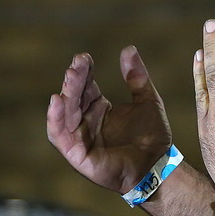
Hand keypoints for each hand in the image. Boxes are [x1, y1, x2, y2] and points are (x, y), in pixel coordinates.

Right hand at [47, 46, 171, 193]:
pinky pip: (60, 136)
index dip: (83, 72)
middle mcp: (86, 121)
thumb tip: (129, 48)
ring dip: (65, 95)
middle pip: (74, 97)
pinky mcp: (77, 154)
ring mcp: (80, 138)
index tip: (84, 57)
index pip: (86, 86)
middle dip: (74, 80)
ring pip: (65, 114)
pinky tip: (57, 101)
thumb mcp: (148, 101)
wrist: (158, 167)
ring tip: (70, 77)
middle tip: (77, 64)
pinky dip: (56, 119)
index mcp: (99, 108)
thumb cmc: (153, 137)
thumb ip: (138, 78)